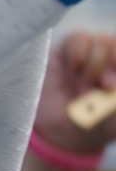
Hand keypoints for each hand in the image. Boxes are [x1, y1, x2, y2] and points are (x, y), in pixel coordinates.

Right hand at [19, 31, 115, 170]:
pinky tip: (73, 71)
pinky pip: (77, 38)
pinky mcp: (66, 51)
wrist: (60, 133)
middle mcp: (110, 60)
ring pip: (100, 40)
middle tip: (104, 87)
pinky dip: (77, 53)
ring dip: (93, 65)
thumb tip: (113, 82)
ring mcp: (89, 54)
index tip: (112, 84)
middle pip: (115, 44)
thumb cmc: (95, 125)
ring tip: (82, 87)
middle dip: (110, 65)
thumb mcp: (115, 119)